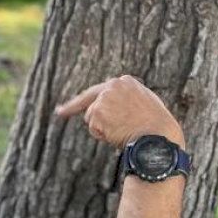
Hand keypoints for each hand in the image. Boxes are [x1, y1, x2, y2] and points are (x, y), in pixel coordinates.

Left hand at [55, 75, 184, 148]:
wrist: (158, 136)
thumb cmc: (157, 126)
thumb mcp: (146, 105)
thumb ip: (129, 100)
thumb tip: (118, 108)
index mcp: (125, 82)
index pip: (101, 89)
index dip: (87, 97)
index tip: (71, 101)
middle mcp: (111, 86)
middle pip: (90, 102)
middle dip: (71, 107)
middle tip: (59, 111)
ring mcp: (103, 100)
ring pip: (92, 118)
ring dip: (102, 128)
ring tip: (124, 131)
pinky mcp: (96, 114)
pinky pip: (94, 130)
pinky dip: (103, 136)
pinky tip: (118, 135)